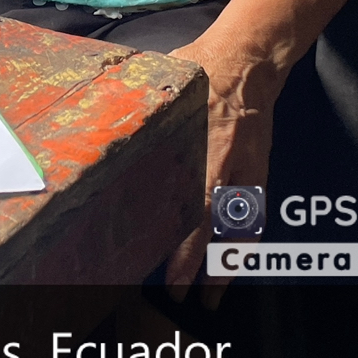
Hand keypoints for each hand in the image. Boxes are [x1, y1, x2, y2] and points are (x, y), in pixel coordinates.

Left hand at [163, 38, 280, 298]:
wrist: (249, 60)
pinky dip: (245, 244)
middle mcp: (225, 165)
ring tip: (210, 298)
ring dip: (224, 266)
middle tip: (179, 296)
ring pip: (236, 229)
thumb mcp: (165, 83)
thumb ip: (140, 106)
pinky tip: (235, 263)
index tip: (164, 267)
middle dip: (195, 264)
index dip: (178, 240)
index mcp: (200, 145)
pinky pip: (253, 216)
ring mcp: (245, 172)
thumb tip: (100, 115)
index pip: (189, 204)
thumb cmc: (202, 67)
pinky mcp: (258, 171)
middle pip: (210, 226)